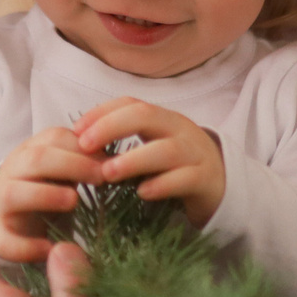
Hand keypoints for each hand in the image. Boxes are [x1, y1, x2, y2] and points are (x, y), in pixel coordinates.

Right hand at [0, 125, 102, 262]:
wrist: (8, 217)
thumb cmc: (46, 188)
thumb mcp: (62, 170)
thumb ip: (84, 161)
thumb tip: (118, 159)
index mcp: (30, 151)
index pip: (54, 138)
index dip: (83, 147)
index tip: (111, 160)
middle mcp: (12, 173)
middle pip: (36, 159)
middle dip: (71, 165)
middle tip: (101, 178)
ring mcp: (1, 204)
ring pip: (15, 194)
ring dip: (46, 195)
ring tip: (74, 201)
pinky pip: (6, 241)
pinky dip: (27, 246)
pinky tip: (50, 248)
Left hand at [75, 97, 225, 226]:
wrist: (220, 184)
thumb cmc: (174, 166)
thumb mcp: (151, 146)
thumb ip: (123, 142)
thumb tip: (78, 143)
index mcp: (162, 118)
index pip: (130, 104)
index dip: (101, 113)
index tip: (75, 131)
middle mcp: (179, 129)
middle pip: (145, 116)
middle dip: (111, 128)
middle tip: (84, 147)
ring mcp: (195, 154)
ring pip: (164, 150)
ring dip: (132, 160)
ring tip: (107, 173)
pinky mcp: (205, 180)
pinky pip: (183, 179)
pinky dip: (161, 185)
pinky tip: (142, 193)